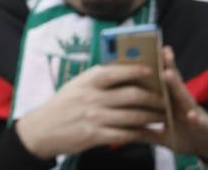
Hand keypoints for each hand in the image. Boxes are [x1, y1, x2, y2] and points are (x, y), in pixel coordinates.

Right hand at [14, 63, 165, 158]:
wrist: (42, 129)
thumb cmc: (62, 105)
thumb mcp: (76, 85)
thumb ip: (97, 79)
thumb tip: (123, 71)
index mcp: (87, 81)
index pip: (115, 72)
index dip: (135, 71)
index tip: (152, 71)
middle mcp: (92, 97)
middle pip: (130, 95)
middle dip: (152, 98)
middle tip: (165, 99)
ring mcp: (94, 117)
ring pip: (132, 116)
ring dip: (151, 117)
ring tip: (162, 116)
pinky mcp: (95, 136)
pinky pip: (124, 134)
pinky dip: (140, 134)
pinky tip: (149, 133)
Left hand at [143, 46, 207, 162]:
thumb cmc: (186, 135)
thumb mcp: (163, 135)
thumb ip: (145, 131)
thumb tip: (123, 131)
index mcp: (170, 103)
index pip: (159, 83)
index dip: (151, 70)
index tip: (139, 54)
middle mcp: (181, 103)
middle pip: (172, 83)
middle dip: (166, 66)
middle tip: (158, 50)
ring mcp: (193, 112)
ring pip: (184, 96)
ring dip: (176, 85)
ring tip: (167, 73)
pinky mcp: (203, 126)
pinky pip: (199, 122)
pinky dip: (195, 119)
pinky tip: (192, 116)